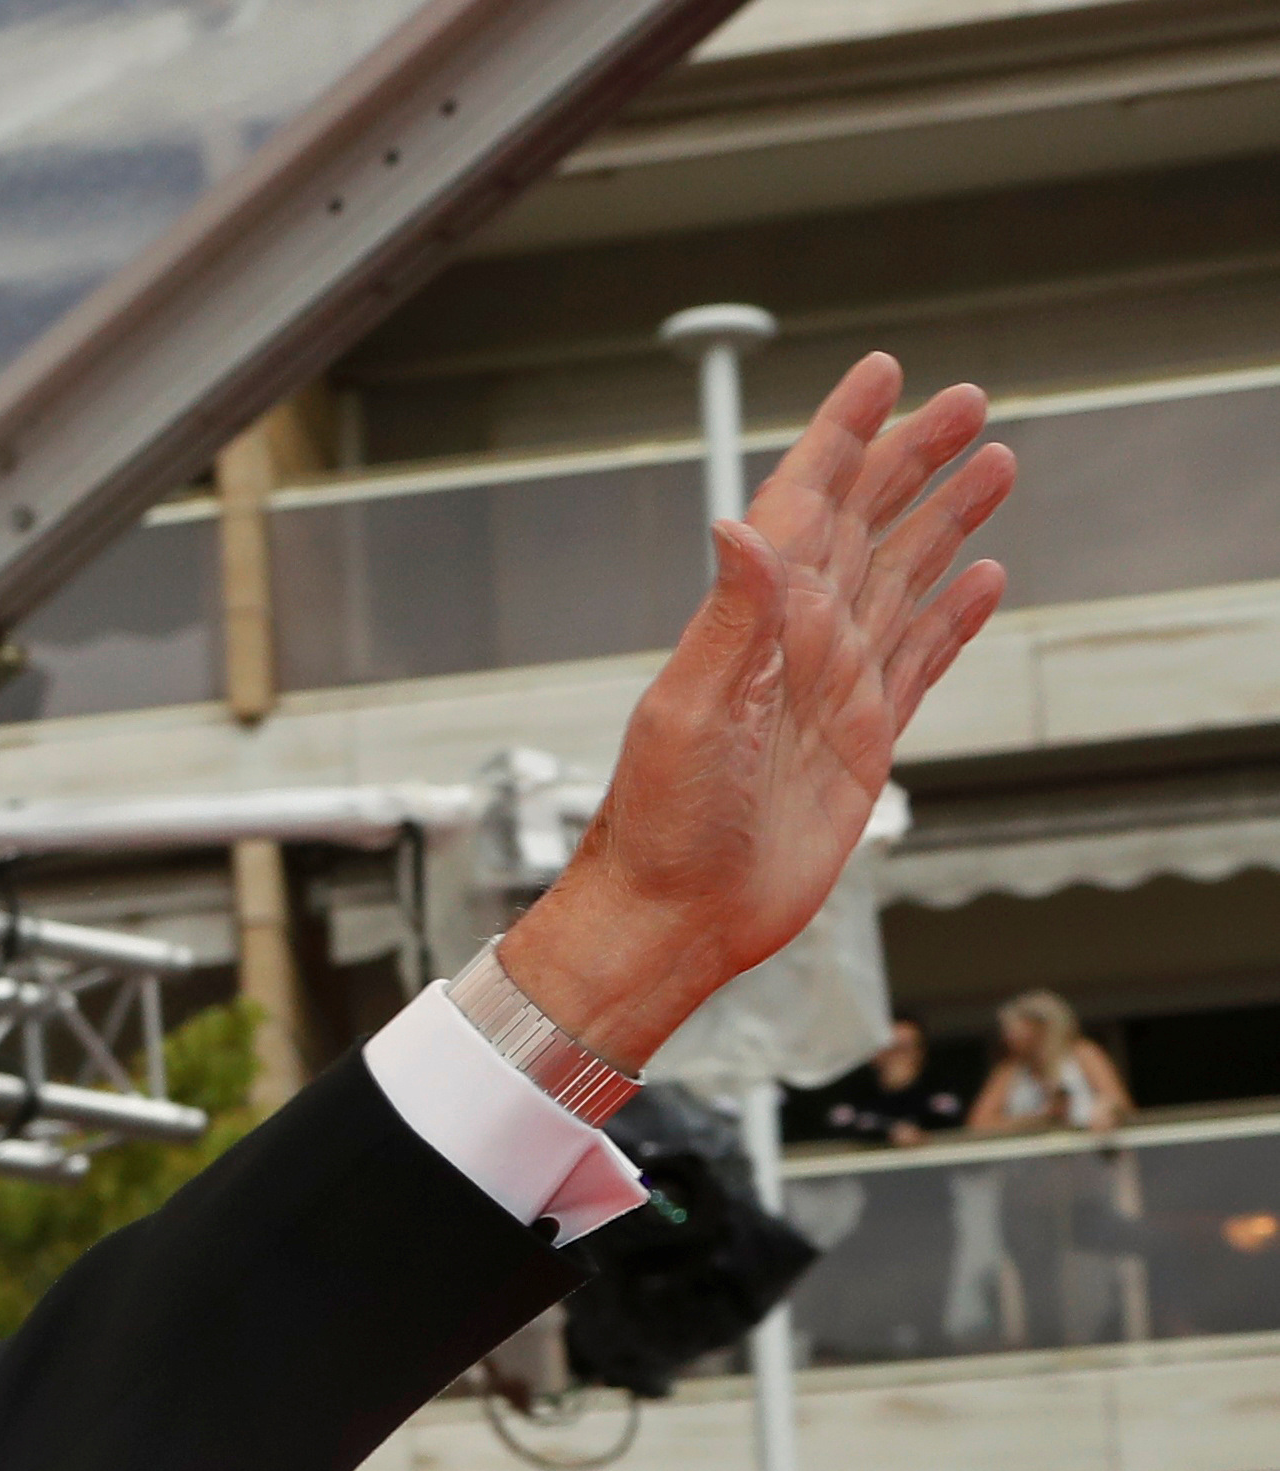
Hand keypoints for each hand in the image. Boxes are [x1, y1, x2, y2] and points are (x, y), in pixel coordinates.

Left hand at [499, 354, 1010, 1064]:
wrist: (674, 918)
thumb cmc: (658, 825)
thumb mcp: (686, 711)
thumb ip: (729, 616)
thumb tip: (744, 523)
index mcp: (753, 620)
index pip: (804, 502)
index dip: (842, 435)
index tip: (881, 373)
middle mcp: (797, 641)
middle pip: (866, 524)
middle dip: (912, 458)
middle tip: (964, 399)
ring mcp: (834, 687)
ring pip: (904, 578)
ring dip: (945, 520)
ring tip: (992, 462)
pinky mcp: (865, 740)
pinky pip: (921, 659)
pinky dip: (954, 615)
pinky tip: (983, 576)